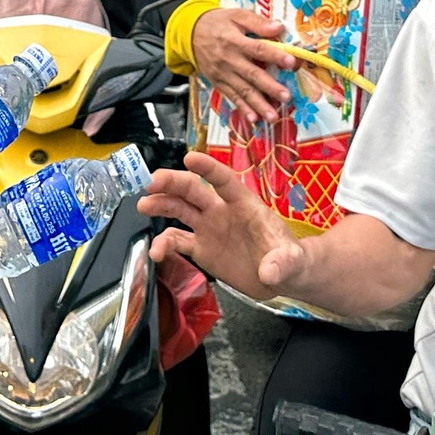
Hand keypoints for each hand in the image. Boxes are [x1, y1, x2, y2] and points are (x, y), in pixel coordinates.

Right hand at [139, 151, 306, 300]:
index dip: (207, 168)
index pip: (223, 180)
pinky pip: (177, 242)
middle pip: (193, 190)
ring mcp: (209, 228)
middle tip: (152, 182)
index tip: (189, 158)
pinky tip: (156, 252)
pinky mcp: (201, 249)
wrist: (282, 276)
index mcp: (243, 204)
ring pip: (179, 210)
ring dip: (160, 205)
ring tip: (143, 206)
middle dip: (172, 183)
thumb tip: (270, 272)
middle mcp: (221, 211)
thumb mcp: (291, 261)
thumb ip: (282, 262)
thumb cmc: (290, 259)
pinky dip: (164, 244)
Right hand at [190, 9, 295, 121]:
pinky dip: (242, 109)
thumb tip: (279, 27)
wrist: (189, 34)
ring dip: (259, 104)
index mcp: (234, 40)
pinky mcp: (219, 83)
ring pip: (243, 91)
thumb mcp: (235, 15)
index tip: (291, 62)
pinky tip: (253, 118)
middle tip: (286, 96)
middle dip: (270, 87)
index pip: (258, 49)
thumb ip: (257, 22)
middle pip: (252, 75)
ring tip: (273, 116)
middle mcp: (229, 60)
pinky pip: (232, 97)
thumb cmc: (216, 23)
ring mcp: (223, 74)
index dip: (275, 55)